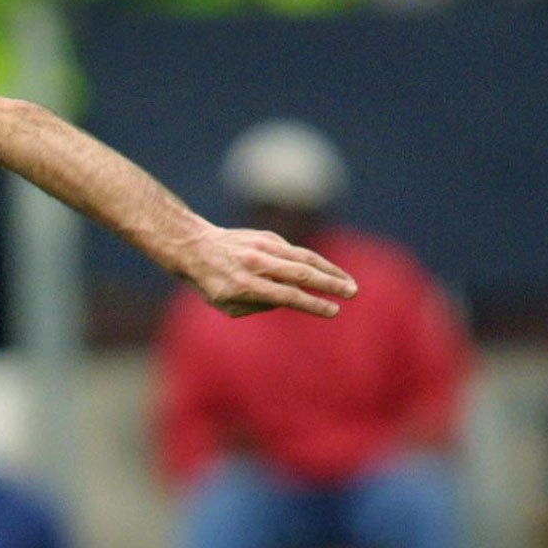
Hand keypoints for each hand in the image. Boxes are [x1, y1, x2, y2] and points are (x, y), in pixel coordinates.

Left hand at [182, 228, 357, 318]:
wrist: (195, 247)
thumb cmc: (211, 283)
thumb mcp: (228, 305)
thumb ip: (260, 306)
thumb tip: (291, 297)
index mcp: (245, 286)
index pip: (287, 296)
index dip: (313, 304)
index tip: (334, 311)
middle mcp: (255, 264)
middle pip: (301, 274)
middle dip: (331, 284)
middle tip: (352, 293)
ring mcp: (263, 246)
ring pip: (304, 257)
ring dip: (330, 270)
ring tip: (348, 282)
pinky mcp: (267, 236)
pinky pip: (295, 251)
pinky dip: (314, 262)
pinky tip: (327, 272)